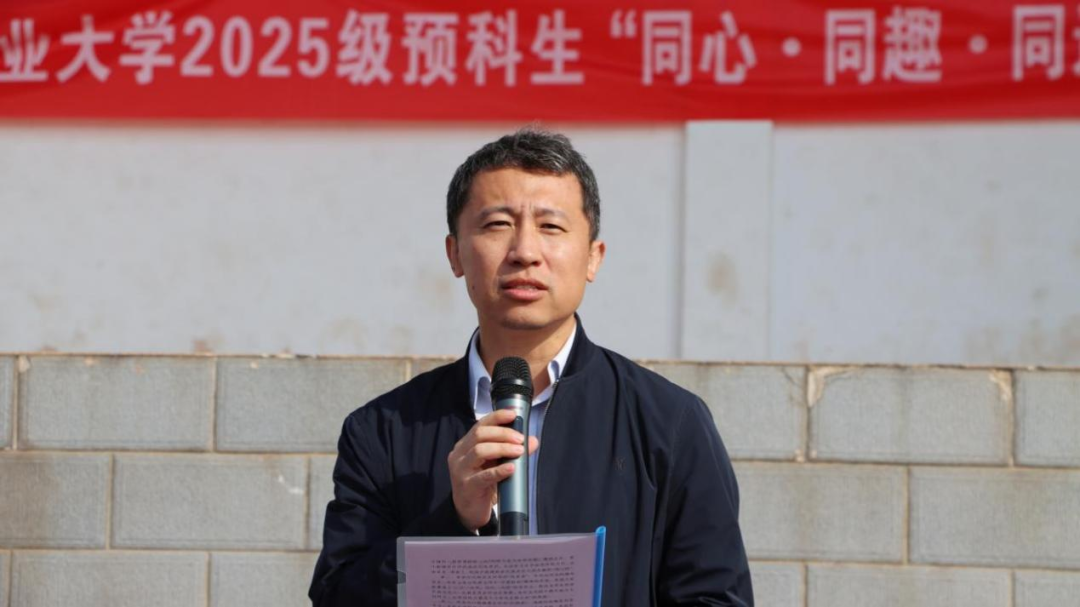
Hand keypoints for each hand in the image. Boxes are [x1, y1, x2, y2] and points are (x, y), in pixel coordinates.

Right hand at [447, 409, 539, 531]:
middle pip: (479, 435)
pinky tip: (511, 468)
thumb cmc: (482, 483)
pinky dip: (499, 470)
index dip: (497, 417)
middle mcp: (460, 454)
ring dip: (502, 448)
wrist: (468, 511)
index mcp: (465, 445)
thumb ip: (512, 450)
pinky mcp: (467, 486)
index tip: (513, 415)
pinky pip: (484, 476)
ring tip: (518, 451)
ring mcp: (461, 470)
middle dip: (503, 433)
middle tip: (520, 439)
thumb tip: (532, 440)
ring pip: (480, 450)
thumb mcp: (496, 464)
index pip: (480, 425)